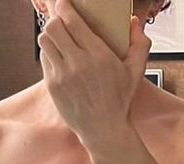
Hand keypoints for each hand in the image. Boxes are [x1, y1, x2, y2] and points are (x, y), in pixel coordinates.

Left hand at [37, 0, 151, 146]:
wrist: (103, 130)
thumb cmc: (119, 100)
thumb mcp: (135, 72)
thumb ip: (139, 44)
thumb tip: (134, 22)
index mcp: (98, 54)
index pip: (72, 20)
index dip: (64, 6)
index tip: (63, 3)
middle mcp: (78, 63)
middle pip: (53, 26)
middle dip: (55, 19)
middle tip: (61, 21)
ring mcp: (62, 75)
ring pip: (45, 41)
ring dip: (50, 36)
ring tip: (58, 39)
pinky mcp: (53, 86)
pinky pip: (44, 59)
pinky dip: (49, 53)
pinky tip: (58, 57)